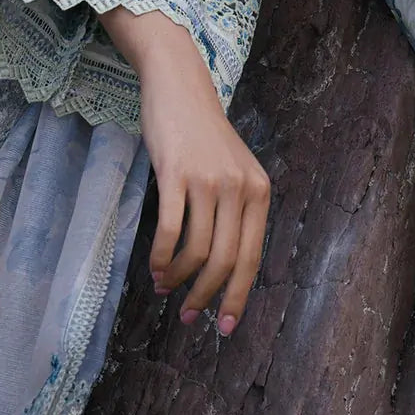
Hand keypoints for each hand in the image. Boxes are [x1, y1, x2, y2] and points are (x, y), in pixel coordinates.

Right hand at [137, 28, 271, 335]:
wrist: (180, 88)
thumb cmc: (203, 136)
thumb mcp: (234, 172)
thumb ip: (236, 212)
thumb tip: (226, 269)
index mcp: (260, 191)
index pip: (252, 257)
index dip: (238, 296)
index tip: (225, 326)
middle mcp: (240, 187)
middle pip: (226, 260)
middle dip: (208, 296)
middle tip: (189, 315)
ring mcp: (209, 180)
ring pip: (197, 251)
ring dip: (178, 278)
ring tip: (165, 286)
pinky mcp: (177, 173)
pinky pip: (171, 231)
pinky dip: (161, 257)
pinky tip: (154, 267)